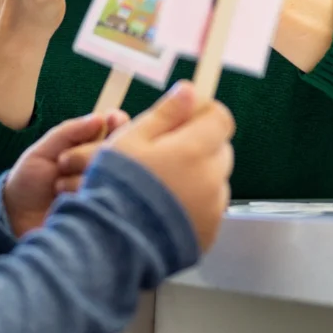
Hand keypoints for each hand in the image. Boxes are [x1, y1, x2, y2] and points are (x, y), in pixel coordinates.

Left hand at [4, 111, 127, 236]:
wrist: (17, 220)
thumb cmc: (29, 181)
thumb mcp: (43, 151)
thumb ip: (69, 132)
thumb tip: (100, 118)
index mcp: (92, 148)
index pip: (119, 129)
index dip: (119, 122)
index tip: (114, 120)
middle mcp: (105, 169)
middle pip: (122, 150)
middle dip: (91, 152)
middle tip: (63, 163)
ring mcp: (107, 192)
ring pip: (113, 176)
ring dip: (82, 178)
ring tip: (58, 188)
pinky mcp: (105, 214)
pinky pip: (108, 200)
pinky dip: (86, 196)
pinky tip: (69, 201)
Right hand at [63, 82, 234, 252]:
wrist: (113, 242)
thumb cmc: (116, 187)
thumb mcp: (131, 140)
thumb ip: (165, 114)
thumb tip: (188, 89)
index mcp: (195, 150)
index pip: (220, 118)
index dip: (201, 113)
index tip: (182, 118)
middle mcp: (212, 179)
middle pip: (219, 149)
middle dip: (198, 145)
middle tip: (164, 153)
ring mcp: (212, 209)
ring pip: (214, 181)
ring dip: (196, 176)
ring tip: (161, 184)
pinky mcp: (208, 233)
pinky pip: (208, 209)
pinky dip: (193, 205)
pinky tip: (164, 207)